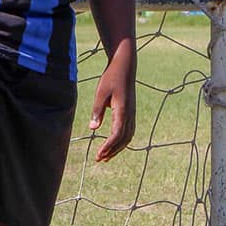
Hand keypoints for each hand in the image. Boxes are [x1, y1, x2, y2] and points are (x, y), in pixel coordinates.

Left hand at [88, 48, 135, 162]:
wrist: (124, 66)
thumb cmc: (110, 78)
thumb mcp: (100, 93)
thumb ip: (97, 111)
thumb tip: (93, 128)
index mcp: (123, 111)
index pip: (117, 134)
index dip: (108, 147)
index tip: (99, 154)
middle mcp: (130, 114)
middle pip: (123, 139)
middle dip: (112, 151)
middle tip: (99, 159)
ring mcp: (132, 113)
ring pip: (128, 137)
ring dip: (117, 148)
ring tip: (105, 156)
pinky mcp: (131, 112)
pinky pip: (128, 131)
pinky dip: (121, 141)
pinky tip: (113, 144)